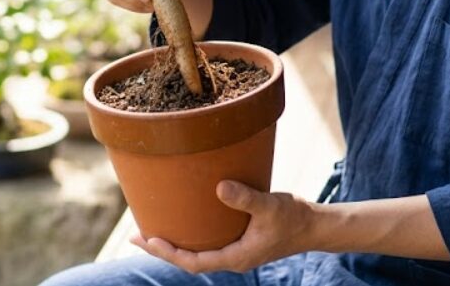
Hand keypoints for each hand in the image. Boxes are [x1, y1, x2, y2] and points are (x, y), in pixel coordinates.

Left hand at [129, 180, 314, 273]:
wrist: (313, 226)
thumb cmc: (293, 218)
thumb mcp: (269, 206)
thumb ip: (245, 198)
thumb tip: (220, 187)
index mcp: (236, 257)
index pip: (194, 262)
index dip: (169, 253)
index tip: (148, 240)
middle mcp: (232, 258)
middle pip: (190, 260)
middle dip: (163, 249)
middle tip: (136, 236)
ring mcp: (235, 251)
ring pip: (197, 252)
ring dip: (174, 244)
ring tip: (150, 231)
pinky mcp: (239, 241)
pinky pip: (207, 243)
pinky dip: (190, 235)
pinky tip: (182, 221)